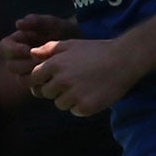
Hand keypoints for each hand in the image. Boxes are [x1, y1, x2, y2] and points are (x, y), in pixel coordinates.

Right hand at [0, 13, 79, 81]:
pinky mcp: (41, 83)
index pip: (4, 47)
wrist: (80, 44)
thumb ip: (36, 21)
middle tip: (40, 61)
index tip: (27, 49)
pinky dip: (44, 84)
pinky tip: (55, 77)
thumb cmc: (63, 30)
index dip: (13, 50)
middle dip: (25, 64)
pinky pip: (36, 89)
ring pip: (22, 80)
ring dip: (34, 75)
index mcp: (18, 43)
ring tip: (50, 68)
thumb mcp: (52, 24)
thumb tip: (18, 23)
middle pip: (11, 66)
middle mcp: (20, 59)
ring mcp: (30, 73)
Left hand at [25, 35, 139, 115]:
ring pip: (60, 103)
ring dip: (68, 98)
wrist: (124, 60)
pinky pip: (75, 111)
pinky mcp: (85, 107)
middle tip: (74, 81)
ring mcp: (73, 95)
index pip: (34, 78)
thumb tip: (32, 53)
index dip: (42, 79)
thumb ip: (50, 49)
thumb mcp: (72, 44)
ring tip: (85, 86)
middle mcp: (61, 80)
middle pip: (46, 93)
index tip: (52, 78)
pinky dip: (81, 106)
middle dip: (55, 89)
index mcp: (55, 64)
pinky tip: (93, 93)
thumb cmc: (97, 51)